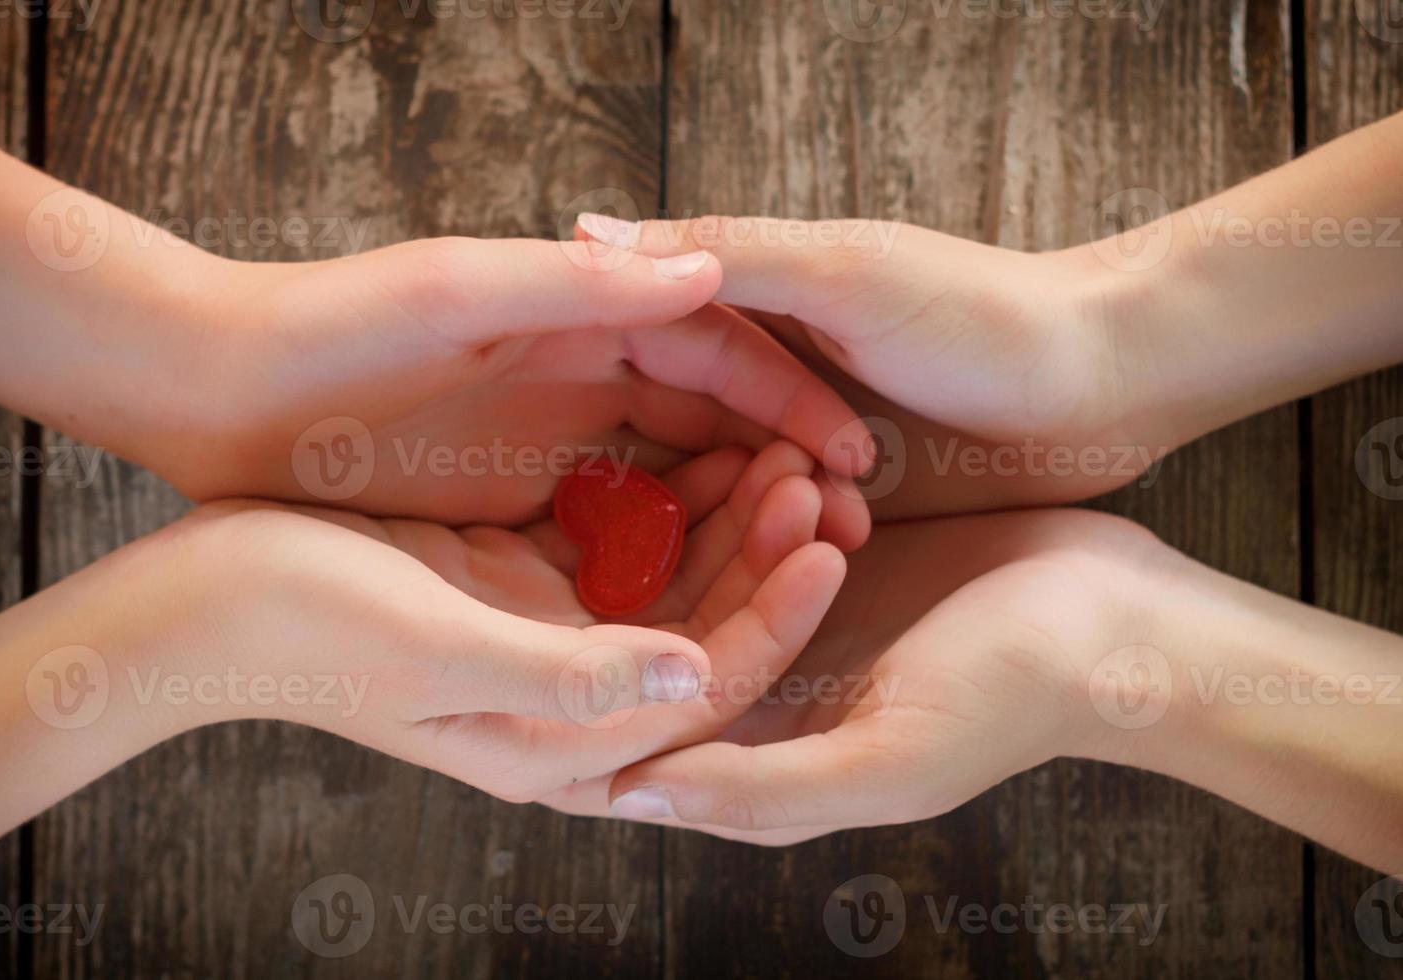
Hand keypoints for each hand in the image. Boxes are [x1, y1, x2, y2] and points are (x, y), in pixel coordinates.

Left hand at [169, 238, 873, 545]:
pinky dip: (660, 559)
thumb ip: (582, 287)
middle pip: (713, 423)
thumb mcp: (458, 294)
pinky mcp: (518, 501)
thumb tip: (714, 270)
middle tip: (844, 531)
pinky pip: (613, 534)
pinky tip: (700, 601)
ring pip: (672, 485)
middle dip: (781, 472)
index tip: (857, 457)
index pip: (719, 352)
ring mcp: (553, 443)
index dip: (793, 402)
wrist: (221, 393)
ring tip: (795, 570)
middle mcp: (583, 376)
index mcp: (584, 314)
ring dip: (734, 523)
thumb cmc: (334, 328)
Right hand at [228, 440, 851, 802]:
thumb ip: (566, 674)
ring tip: (782, 452)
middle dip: (767, 561)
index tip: (825, 541)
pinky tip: (707, 443)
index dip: (772, 619)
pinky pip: (620, 542)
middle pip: (701, 634)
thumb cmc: (301, 627)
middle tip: (819, 477)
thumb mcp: (435, 648)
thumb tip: (692, 678)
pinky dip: (667, 499)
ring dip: (729, 523)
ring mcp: (543, 639)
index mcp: (550, 744)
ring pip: (672, 582)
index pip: (699, 691)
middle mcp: (562, 700)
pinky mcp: (518, 585)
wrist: (198, 598)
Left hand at [542, 508, 1402, 872]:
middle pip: (683, 631)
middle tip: (721, 507)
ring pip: (724, 568)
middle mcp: (771, 693)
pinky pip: (771, 530)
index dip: (616, 671)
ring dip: (743, 519)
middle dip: (700, 570)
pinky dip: (780, 495)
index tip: (592, 602)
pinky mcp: (833, 566)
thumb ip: (757, 790)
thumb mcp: (885, 761)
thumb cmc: (1014, 700)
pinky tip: (794, 449)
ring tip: (780, 468)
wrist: (1117, 618)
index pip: (651, 726)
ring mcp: (802, 628)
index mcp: (766, 756)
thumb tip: (622, 797)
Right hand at [577, 213, 1144, 517]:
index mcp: (748, 297)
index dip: (602, 393)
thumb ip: (726, 256)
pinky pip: (791, 529)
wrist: (1105, 386)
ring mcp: (802, 435)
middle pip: (676, 431)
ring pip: (732, 492)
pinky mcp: (844, 493)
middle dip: (683, 478)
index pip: (641, 346)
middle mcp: (761, 368)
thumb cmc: (981, 312)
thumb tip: (580, 232)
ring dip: (748, 518)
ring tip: (786, 529)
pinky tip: (819, 556)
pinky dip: (797, 544)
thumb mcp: (844, 272)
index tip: (566, 452)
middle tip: (670, 526)